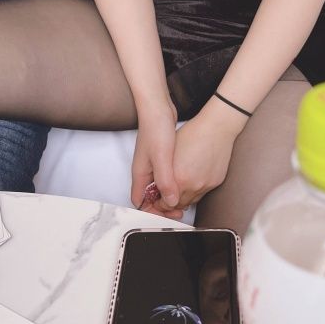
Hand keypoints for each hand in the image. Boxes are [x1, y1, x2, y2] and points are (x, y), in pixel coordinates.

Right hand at [131, 99, 181, 219]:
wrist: (158, 108)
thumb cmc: (156, 129)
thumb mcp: (162, 158)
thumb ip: (165, 181)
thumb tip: (170, 201)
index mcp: (140, 174)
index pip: (140, 202)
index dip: (152, 212)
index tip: (167, 215)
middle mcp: (144, 171)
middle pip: (150, 198)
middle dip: (163, 207)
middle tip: (179, 211)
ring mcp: (152, 164)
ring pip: (158, 188)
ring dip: (169, 196)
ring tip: (184, 200)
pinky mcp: (161, 158)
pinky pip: (165, 177)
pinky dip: (173, 184)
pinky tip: (185, 183)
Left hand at [152, 97, 246, 212]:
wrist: (216, 127)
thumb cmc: (193, 134)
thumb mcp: (169, 153)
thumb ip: (162, 175)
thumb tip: (156, 187)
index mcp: (180, 178)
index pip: (167, 203)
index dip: (160, 202)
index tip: (158, 198)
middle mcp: (194, 185)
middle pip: (179, 205)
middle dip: (171, 201)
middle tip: (166, 193)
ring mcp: (206, 185)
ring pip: (191, 200)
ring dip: (183, 197)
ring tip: (178, 186)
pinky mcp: (216, 182)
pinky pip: (202, 193)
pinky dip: (195, 190)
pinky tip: (192, 179)